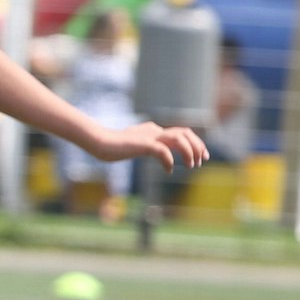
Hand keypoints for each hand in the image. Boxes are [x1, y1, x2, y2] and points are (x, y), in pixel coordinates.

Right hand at [85, 121, 208, 171]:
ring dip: (188, 151)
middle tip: (202, 161)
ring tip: (191, 165)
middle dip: (197, 146)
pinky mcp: (142, 143)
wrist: (98, 142)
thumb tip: (160, 155)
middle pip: (184, 132)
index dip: (195, 143)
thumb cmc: (112, 147)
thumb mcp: (135, 146)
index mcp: (154, 130)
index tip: (201, 156)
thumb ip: (148, 147)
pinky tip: (168, 170)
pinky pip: (162, 151)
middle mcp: (154, 130)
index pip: (182, 132)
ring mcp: (148, 136)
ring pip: (178, 138)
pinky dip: (169, 160)